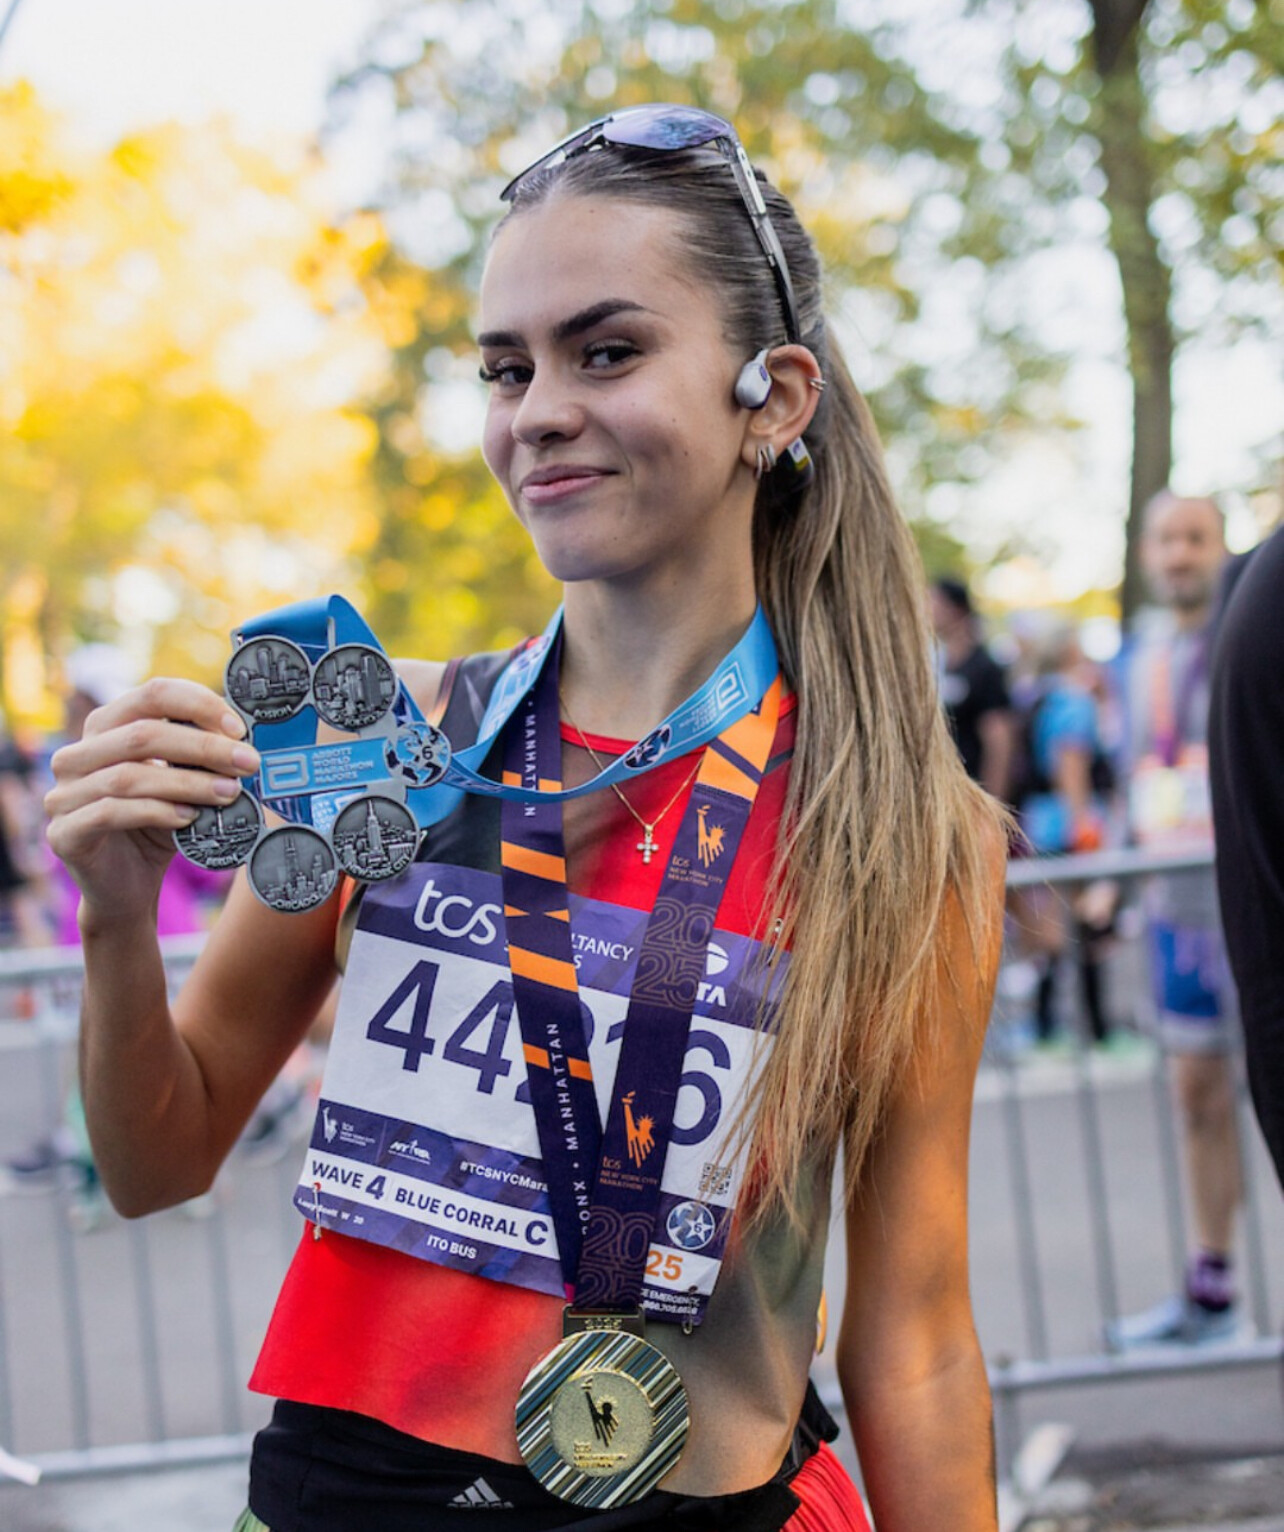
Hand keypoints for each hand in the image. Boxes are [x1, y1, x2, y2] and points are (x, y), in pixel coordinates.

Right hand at [44, 680, 259, 933]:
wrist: (127, 888)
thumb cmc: (158, 827)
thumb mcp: (183, 784)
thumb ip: (202, 758)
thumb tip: (247, 740)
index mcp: (105, 729)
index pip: (152, 695)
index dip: (199, 705)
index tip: (240, 728)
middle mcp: (75, 756)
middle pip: (143, 735)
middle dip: (204, 747)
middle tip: (247, 762)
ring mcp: (62, 795)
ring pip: (130, 775)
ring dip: (188, 783)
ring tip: (229, 792)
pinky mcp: (64, 833)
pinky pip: (111, 812)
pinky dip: (156, 812)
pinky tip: (189, 818)